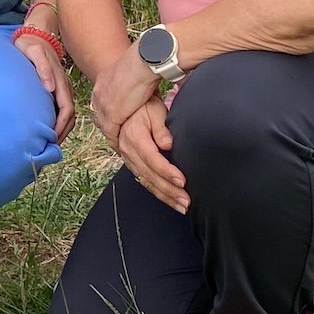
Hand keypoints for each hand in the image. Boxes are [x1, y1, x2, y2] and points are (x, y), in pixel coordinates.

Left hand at [13, 32, 74, 142]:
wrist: (35, 34)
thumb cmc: (30, 44)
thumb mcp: (32, 52)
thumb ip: (42, 68)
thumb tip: (50, 88)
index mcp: (59, 81)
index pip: (66, 109)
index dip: (61, 126)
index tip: (52, 138)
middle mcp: (64, 86)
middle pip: (70, 115)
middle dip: (63, 132)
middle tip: (51, 146)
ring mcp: (62, 87)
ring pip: (68, 113)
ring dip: (62, 129)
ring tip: (51, 142)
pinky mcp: (57, 87)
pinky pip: (62, 108)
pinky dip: (59, 121)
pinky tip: (49, 128)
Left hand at [91, 41, 162, 142]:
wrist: (144, 62)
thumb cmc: (145, 64)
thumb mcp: (133, 75)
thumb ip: (131, 84)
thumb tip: (139, 86)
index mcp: (103, 81)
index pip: (102, 103)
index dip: (109, 114)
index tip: (117, 122)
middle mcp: (98, 92)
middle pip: (100, 115)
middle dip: (108, 126)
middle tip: (118, 137)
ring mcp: (103, 104)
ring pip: (104, 126)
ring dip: (113, 136)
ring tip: (121, 145)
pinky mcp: (111, 114)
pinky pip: (111, 133)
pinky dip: (117, 141)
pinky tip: (123, 147)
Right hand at [112, 94, 187, 212]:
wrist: (127, 109)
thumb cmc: (145, 107)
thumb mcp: (154, 110)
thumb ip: (161, 128)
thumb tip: (167, 144)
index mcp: (134, 137)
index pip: (151, 159)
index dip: (166, 172)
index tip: (182, 181)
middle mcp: (128, 151)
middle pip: (149, 176)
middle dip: (169, 191)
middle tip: (186, 201)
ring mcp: (129, 160)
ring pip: (147, 182)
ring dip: (165, 196)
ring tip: (182, 206)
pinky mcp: (133, 165)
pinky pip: (145, 182)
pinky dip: (159, 193)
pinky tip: (171, 200)